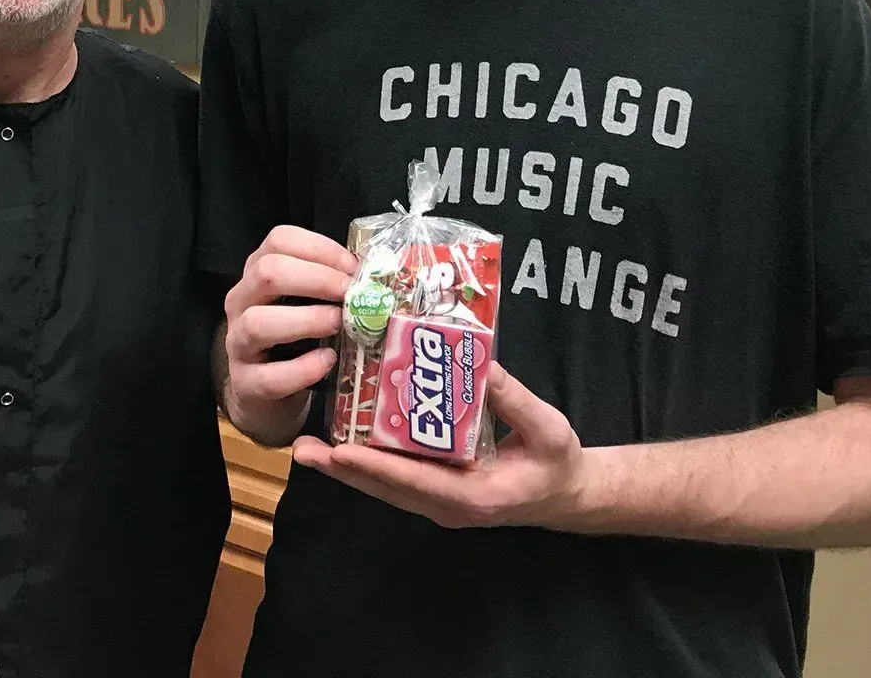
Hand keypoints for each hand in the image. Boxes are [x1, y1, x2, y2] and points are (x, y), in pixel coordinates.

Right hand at [222, 226, 355, 443]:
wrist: (263, 394)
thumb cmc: (293, 341)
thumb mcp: (306, 305)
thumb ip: (330, 288)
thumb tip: (375, 279)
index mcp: (257, 273)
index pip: (280, 241)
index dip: (321, 249)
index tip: (353, 268)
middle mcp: (240, 302)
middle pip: (267, 272)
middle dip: (317, 279)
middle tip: (351, 295)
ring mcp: (236, 343)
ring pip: (258, 323)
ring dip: (308, 320)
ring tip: (339, 325)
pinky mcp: (245, 384)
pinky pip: (270, 376)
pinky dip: (303, 369)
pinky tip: (327, 362)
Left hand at [291, 362, 590, 529]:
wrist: (567, 495)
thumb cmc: (558, 464)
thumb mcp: (548, 429)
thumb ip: (516, 400)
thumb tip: (482, 364)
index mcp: (476, 497)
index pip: (417, 484)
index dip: (378, 469)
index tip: (341, 453)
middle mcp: (449, 506)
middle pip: (387, 490)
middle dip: (345, 470)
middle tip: (303, 450)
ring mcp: (439, 502)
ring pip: (386, 488)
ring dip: (348, 469)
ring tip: (309, 448)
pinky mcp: (436, 491)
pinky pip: (396, 479)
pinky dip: (369, 463)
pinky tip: (344, 440)